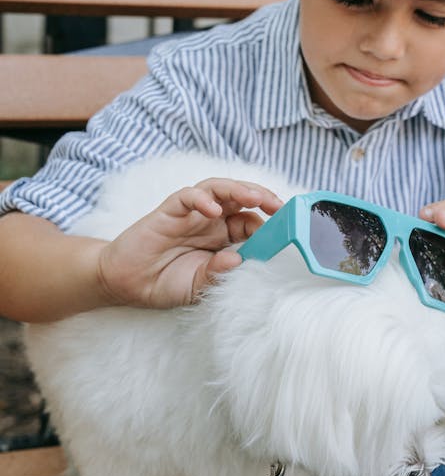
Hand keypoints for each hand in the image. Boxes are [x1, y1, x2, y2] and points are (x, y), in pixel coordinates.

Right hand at [96, 178, 282, 308]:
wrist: (126, 282)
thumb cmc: (165, 282)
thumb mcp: (198, 285)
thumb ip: (217, 273)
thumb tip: (238, 259)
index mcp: (223, 237)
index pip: (252, 222)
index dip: (269, 224)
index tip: (287, 230)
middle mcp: (211, 220)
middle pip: (241, 199)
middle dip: (263, 199)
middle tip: (280, 206)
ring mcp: (192, 213)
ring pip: (219, 189)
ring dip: (239, 190)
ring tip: (256, 197)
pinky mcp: (170, 210)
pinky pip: (188, 196)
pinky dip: (202, 198)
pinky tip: (213, 209)